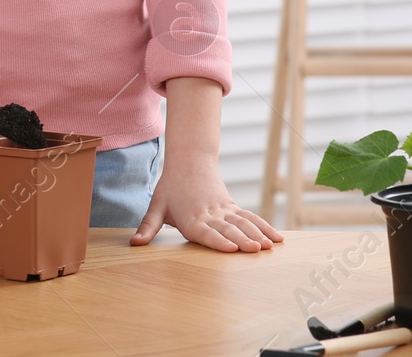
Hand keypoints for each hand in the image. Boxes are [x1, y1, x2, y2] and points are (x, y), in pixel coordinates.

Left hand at [131, 154, 283, 252]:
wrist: (188, 162)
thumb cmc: (170, 188)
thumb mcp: (156, 206)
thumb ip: (148, 227)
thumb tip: (135, 243)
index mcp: (191, 218)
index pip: (205, 232)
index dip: (218, 241)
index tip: (231, 248)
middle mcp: (210, 214)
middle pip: (228, 228)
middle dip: (243, 240)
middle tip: (256, 250)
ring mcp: (224, 210)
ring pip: (243, 222)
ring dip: (258, 234)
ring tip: (270, 246)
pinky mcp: (232, 207)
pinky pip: (251, 217)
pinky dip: (264, 227)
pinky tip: (277, 238)